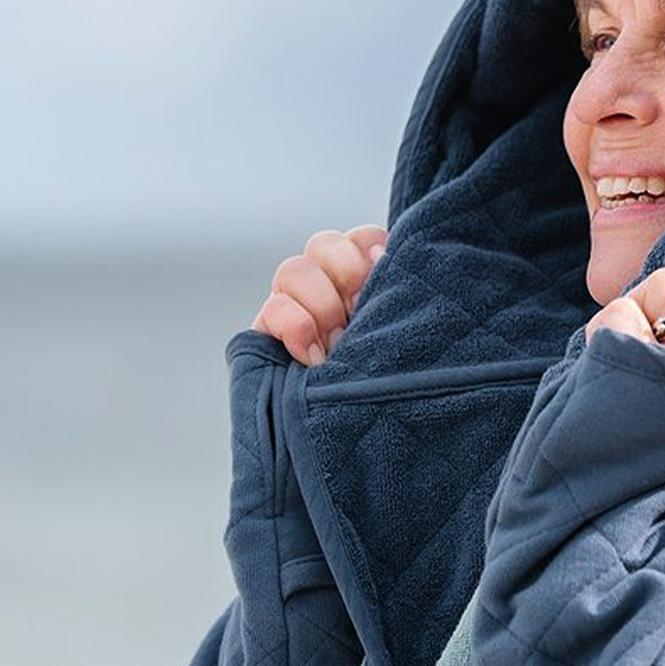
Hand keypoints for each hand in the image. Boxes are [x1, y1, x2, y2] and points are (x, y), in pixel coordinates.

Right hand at [251, 225, 387, 364]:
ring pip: (293, 269)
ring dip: (322, 304)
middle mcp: (324, 284)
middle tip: (360, 309)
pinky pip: (272, 309)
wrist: (350, 428)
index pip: (361, 237)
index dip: (370, 248)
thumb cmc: (386, 376)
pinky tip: (315, 357)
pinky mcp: (267, 332)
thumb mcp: (397, 331)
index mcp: (361, 276)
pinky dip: (296, 328)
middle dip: (345, 273)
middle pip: (323, 243)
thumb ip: (394, 295)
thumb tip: (387, 258)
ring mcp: (292, 305)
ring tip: (339, 342)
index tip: (383, 270)